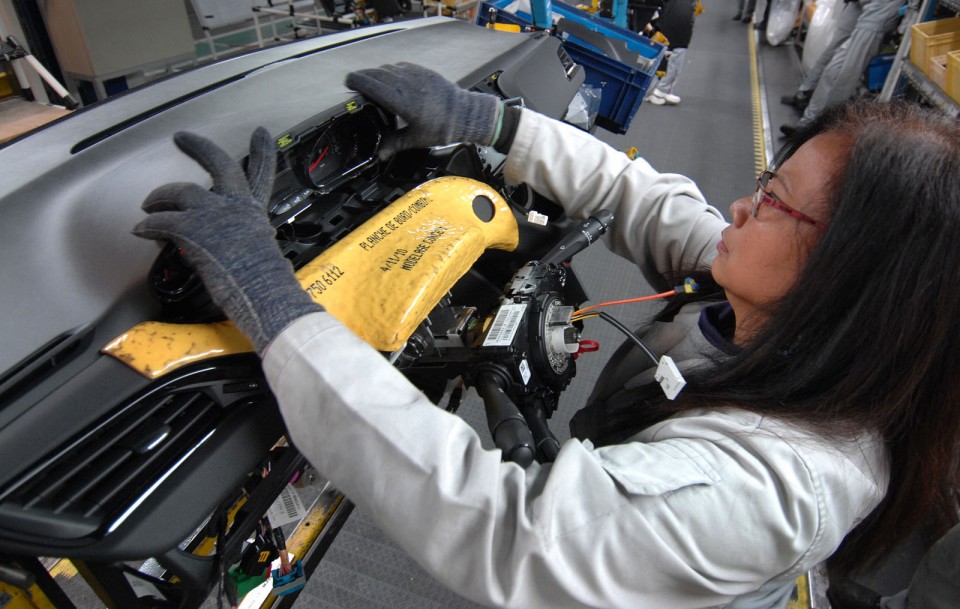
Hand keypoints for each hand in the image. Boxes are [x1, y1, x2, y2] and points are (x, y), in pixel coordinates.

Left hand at [133, 128, 322, 352]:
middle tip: (182, 137)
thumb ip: (247, 244)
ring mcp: (214, 214)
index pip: (262, 175)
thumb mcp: (262, 255)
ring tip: (147, 205)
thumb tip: (240, 254)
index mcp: (254, 213)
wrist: (260, 294)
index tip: (261, 134)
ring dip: (159, 197)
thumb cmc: (265, 285)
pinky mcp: (192, 229)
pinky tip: (139, 230)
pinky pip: (161, 221)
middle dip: (199, 147)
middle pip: (219, 164)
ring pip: (180, 192)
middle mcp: (236, 206)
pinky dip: (147, 225)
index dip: (262, 152)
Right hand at [345, 62, 500, 157]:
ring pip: (389, 68)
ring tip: (372, 80)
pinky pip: (403, 67)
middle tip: (355, 81)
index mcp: (402, 102)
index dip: (358, 82)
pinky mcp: (424, 72)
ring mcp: (416, 76)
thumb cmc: (442, 129)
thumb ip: (395, 144)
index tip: (348, 82)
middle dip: (364, 76)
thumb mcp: (416, 139)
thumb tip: (379, 155)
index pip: (373, 86)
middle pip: (377, 74)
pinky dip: (393, 70)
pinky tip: (391, 77)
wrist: (466, 115)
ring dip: (378, 73)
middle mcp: (407, 85)